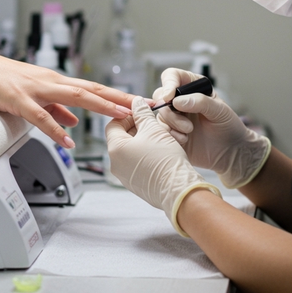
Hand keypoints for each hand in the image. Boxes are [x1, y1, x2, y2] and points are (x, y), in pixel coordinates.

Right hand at [0, 50, 133, 147]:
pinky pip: (41, 117)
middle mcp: (52, 82)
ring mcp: (36, 90)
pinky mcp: (18, 99)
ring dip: (100, 107)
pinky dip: (55, 130)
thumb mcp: (33, 94)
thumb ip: (56, 108)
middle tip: (144, 106)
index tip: (140, 103)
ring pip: (75, 97)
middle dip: (120, 99)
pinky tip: (67, 141)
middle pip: (94, 90)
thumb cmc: (0, 80)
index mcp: (57, 83)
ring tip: (120, 117)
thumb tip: (74, 121)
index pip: (95, 89)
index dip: (118, 96)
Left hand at [105, 97, 220, 235]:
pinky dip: (146, 156)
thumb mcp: (154, 129)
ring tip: (160, 138)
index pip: (113, 124)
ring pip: (130, 152)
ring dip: (143, 142)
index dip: (127, 115)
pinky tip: (161, 153)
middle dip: (137, 128)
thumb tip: (137, 104)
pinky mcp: (136, 185)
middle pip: (121, 138)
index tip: (141, 113)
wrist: (178, 189)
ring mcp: (125, 177)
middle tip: (153, 124)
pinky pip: (137, 165)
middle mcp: (116, 164)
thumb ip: (142, 114)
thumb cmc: (165, 159)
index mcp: (115, 149)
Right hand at [154, 68, 269, 188]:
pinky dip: (170, 135)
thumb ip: (200, 102)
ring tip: (189, 131)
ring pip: (160, 115)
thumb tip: (176, 101)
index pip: (172, 77)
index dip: (168, 84)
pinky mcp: (171, 133)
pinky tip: (184, 140)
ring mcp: (174, 117)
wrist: (230, 151)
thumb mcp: (219, 110)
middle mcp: (180, 100)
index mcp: (192, 87)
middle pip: (160, 96)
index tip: (170, 97)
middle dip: (169, 110)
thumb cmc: (228, 126)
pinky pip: (160, 131)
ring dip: (172, 124)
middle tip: (186, 123)